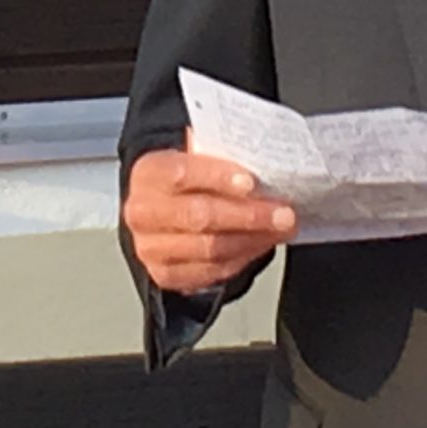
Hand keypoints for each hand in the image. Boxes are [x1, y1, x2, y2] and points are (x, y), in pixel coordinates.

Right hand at [122, 136, 294, 295]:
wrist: (158, 212)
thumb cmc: (185, 181)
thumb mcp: (193, 156)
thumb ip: (218, 153)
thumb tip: (261, 155)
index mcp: (149, 173)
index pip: (181, 174)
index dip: (217, 177)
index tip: (252, 183)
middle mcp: (143, 212)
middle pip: (199, 216)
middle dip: (248, 216)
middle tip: (284, 214)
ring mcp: (150, 247)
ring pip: (209, 248)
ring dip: (252, 240)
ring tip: (280, 230)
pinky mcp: (164, 274)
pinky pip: (210, 271)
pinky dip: (242, 259)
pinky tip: (260, 244)